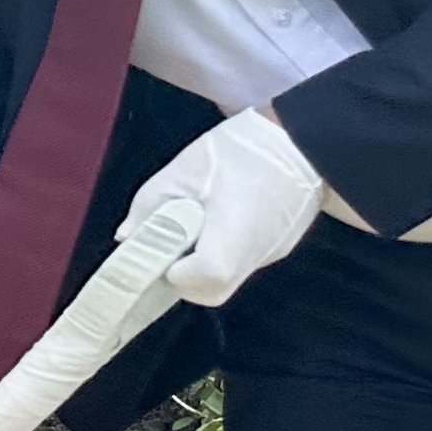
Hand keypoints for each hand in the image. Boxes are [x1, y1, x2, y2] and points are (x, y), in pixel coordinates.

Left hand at [122, 111, 322, 305]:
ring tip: (192, 223)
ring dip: (197, 263)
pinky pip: (238, 262)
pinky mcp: (275, 246)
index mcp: (235, 238)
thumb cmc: (239, 150)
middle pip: (211, 290)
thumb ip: (150, 209)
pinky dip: (217, 251)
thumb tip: (127, 239)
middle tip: (171, 237)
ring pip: (223, 281)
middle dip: (181, 274)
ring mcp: (270, 254)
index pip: (201, 278)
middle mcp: (256, 257)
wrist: (303, 140)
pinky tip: (215, 221)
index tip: (162, 244)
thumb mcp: (183, 172)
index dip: (174, 269)